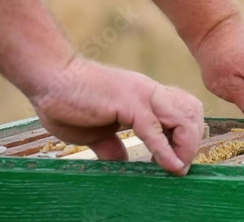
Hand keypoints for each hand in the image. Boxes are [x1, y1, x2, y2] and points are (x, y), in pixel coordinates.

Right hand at [29, 57, 203, 175]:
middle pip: (192, 112)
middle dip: (194, 141)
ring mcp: (141, 96)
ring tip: (179, 167)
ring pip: (183, 118)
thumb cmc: (69, 101)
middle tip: (183, 164)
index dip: (188, 136)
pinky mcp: (127, 103)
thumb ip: (112, 145)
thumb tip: (120, 161)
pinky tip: (171, 166)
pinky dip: (166, 150)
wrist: (49, 77)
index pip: (184, 111)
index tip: (180, 160)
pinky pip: (154, 129)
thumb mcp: (97, 131)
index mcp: (146, 97)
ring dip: (187, 146)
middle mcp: (150, 93)